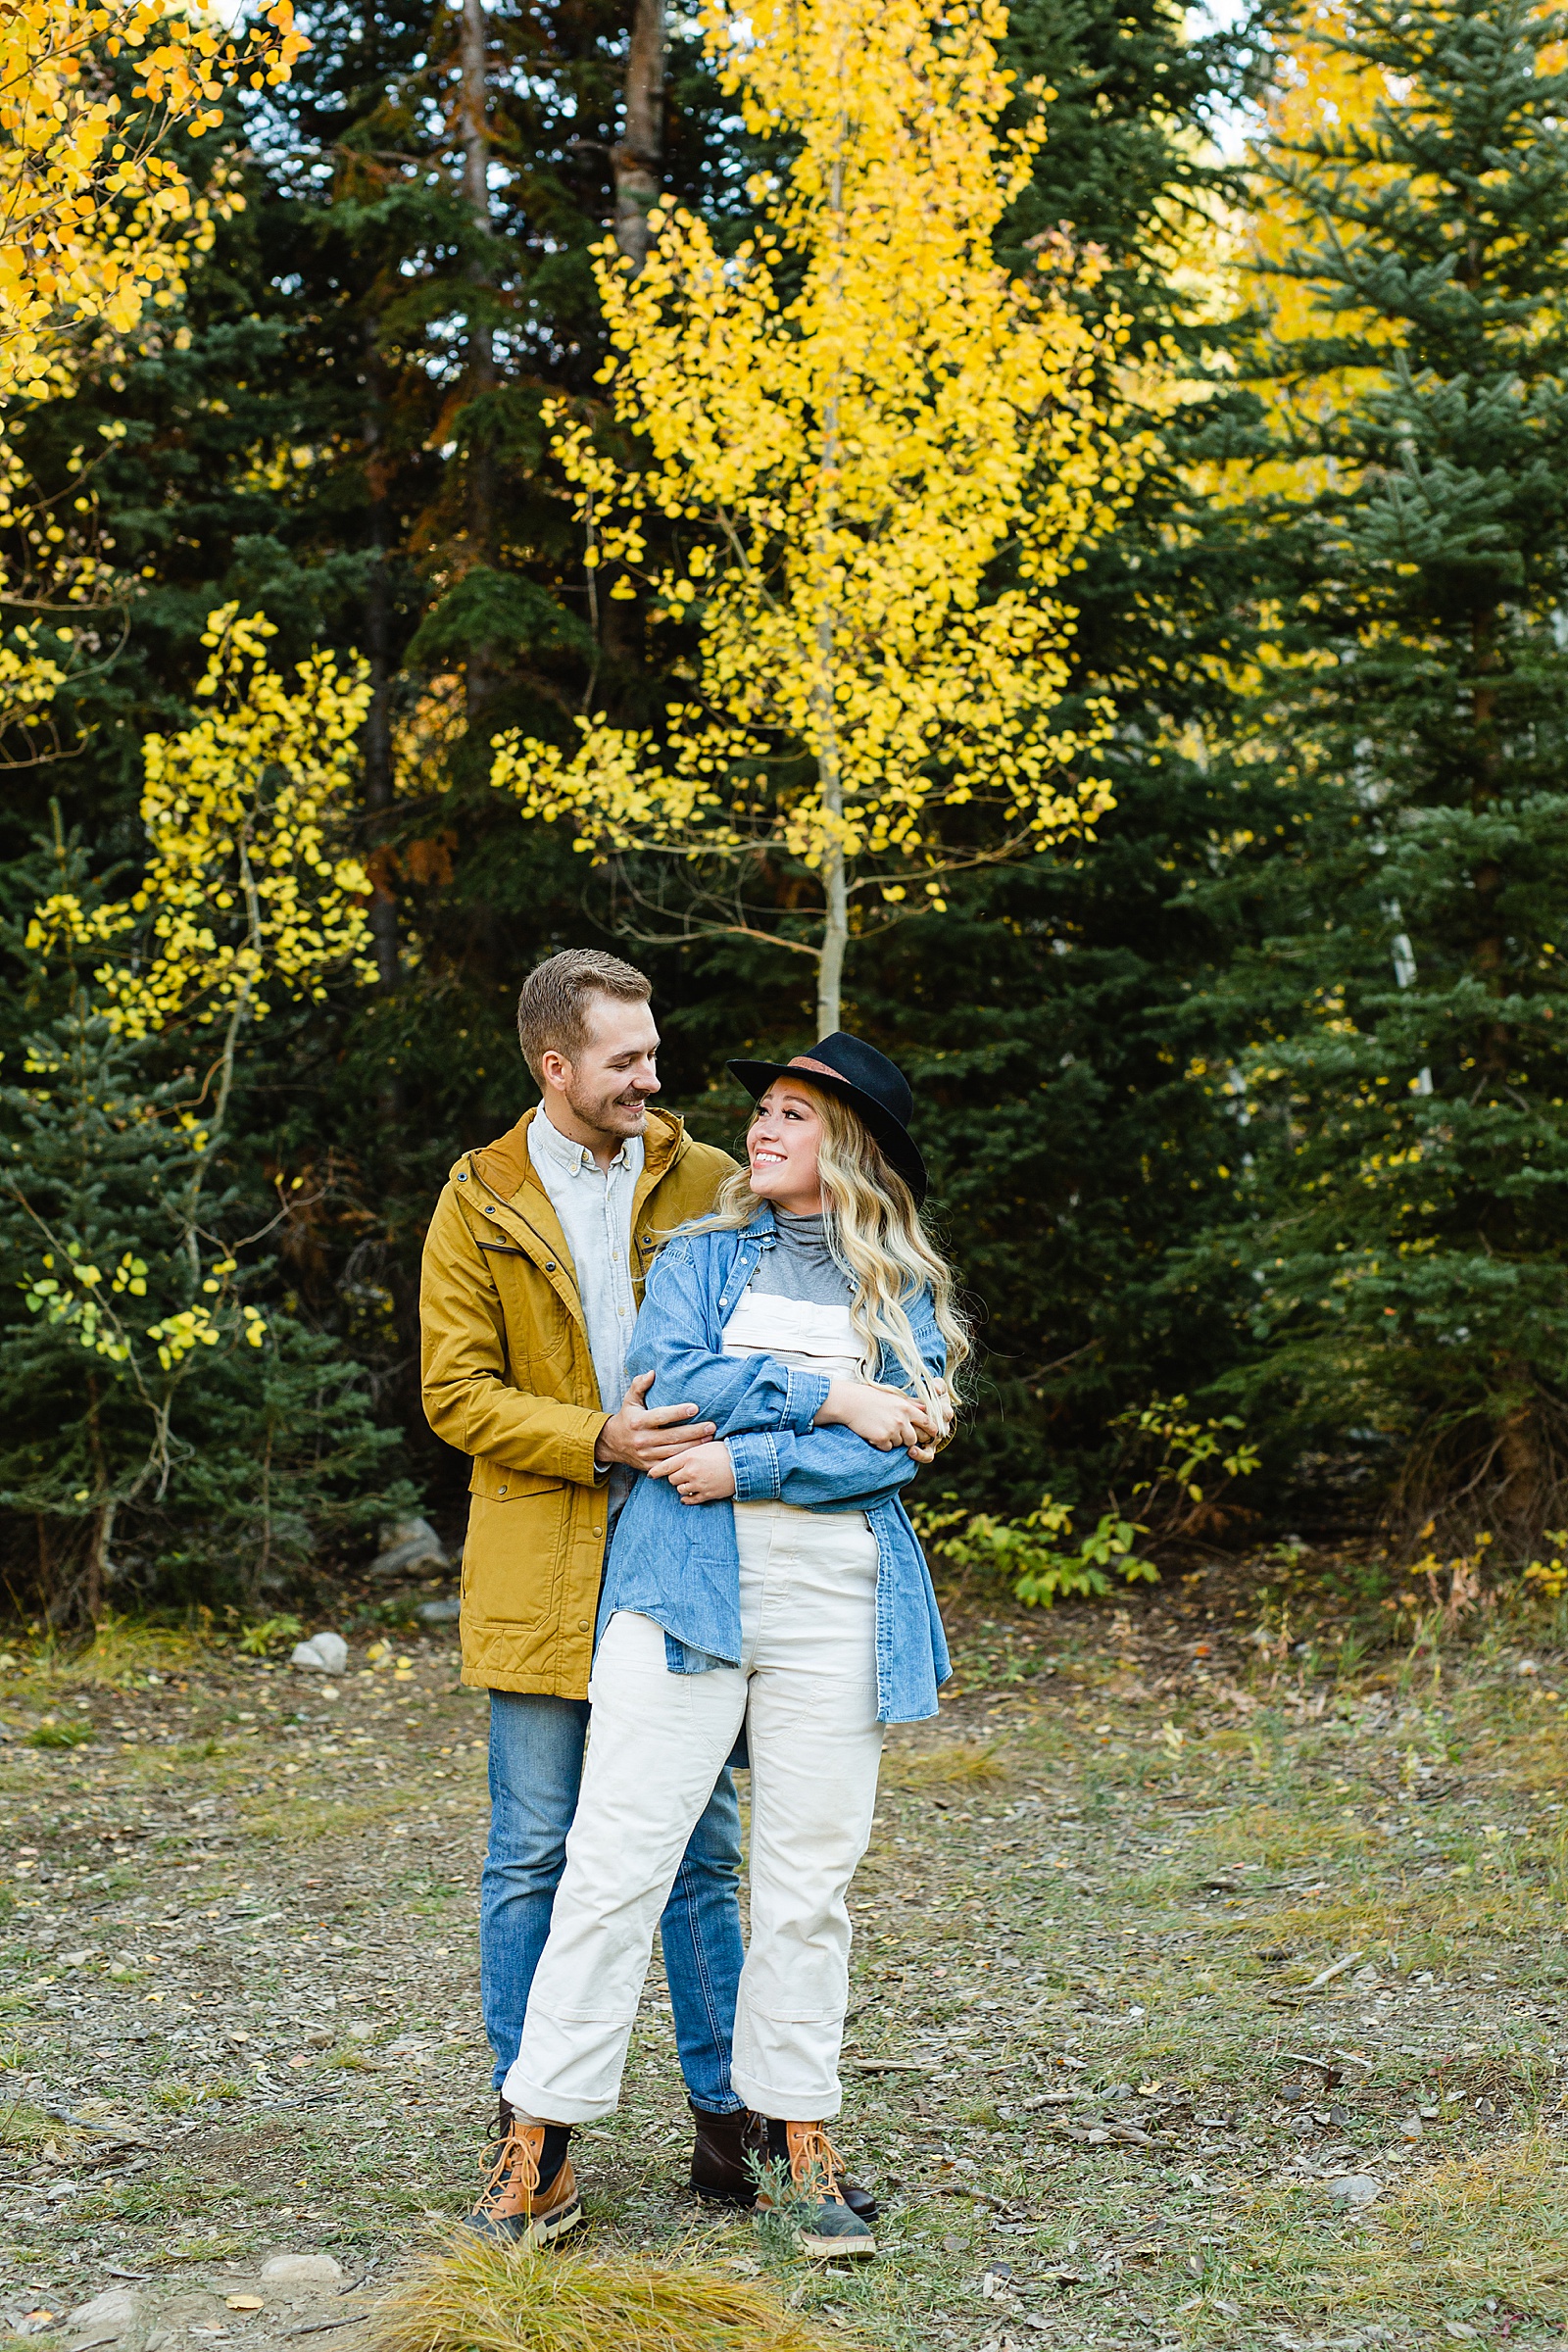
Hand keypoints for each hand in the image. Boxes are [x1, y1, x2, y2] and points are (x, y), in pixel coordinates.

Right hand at [595, 1370, 715, 1471]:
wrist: (612, 1444)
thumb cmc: (627, 1417)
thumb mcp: (630, 1399)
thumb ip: (639, 1384)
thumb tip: (652, 1373)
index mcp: (638, 1421)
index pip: (660, 1416)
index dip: (678, 1413)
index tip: (695, 1408)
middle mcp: (642, 1439)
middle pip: (672, 1436)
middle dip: (694, 1432)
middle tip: (711, 1426)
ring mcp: (646, 1455)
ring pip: (674, 1452)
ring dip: (694, 1446)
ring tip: (710, 1438)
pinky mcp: (650, 1466)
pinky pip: (670, 1464)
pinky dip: (684, 1459)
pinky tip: (698, 1453)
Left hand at [651, 1440, 736, 1504]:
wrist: (742, 1463)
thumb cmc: (724, 1451)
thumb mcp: (703, 1446)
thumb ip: (688, 1451)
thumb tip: (676, 1456)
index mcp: (688, 1457)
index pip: (665, 1466)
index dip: (656, 1471)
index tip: (651, 1474)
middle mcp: (690, 1472)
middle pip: (671, 1479)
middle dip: (674, 1477)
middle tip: (680, 1473)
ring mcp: (698, 1485)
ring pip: (680, 1489)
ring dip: (682, 1486)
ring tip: (689, 1482)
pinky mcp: (706, 1494)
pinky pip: (690, 1500)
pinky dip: (688, 1498)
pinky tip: (688, 1496)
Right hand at [815, 1377, 940, 1452]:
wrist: (850, 1402)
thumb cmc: (870, 1397)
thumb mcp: (893, 1396)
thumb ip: (910, 1404)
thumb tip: (925, 1407)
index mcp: (906, 1408)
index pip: (927, 1422)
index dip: (931, 1430)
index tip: (931, 1435)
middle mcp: (901, 1419)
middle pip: (913, 1438)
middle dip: (907, 1439)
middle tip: (895, 1431)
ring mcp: (892, 1430)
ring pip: (900, 1444)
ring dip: (892, 1440)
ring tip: (881, 1428)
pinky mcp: (881, 1438)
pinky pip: (887, 1448)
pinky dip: (881, 1444)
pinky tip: (873, 1433)